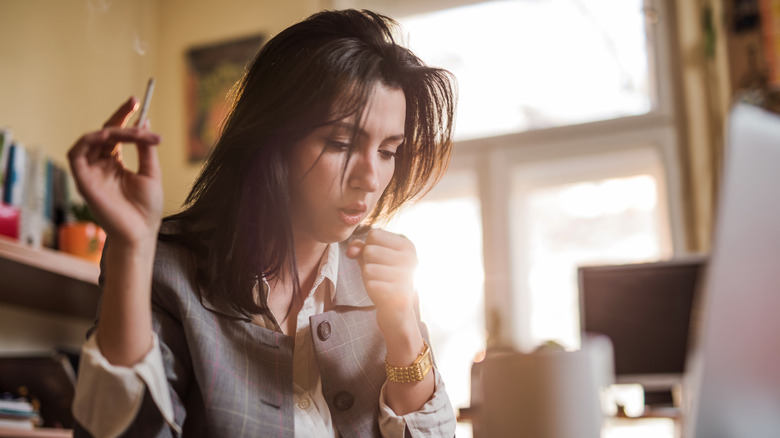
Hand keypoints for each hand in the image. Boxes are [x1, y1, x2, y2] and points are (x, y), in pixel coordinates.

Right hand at [67, 97, 162, 248]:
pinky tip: (108, 136)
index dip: (124, 117)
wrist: (141, 232)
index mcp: (116, 164)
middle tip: (135, 104)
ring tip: (133, 132)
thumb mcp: (151, 172)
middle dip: (119, 116)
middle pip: (105, 133)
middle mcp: (101, 165)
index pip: (116, 135)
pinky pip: (77, 154)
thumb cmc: (147, 208)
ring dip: (113, 130)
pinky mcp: (83, 180)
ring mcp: (91, 172)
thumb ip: (146, 148)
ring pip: (93, 140)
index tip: (137, 103)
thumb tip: (145, 122)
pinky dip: (89, 140)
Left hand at [346, 229, 418, 331]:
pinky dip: (371, 288)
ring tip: (381, 283)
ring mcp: (407, 275)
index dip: (369, 247)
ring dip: (368, 278)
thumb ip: (359, 247)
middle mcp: (411, 258)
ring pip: (368, 268)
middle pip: (369, 250)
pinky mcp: (400, 293)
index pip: (374, 234)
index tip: (380, 260)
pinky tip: (382, 292)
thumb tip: (351, 250)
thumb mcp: (371, 258)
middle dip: (368, 263)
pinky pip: (370, 284)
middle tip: (380, 274)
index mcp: (407, 245)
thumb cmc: (383, 278)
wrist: (396, 310)